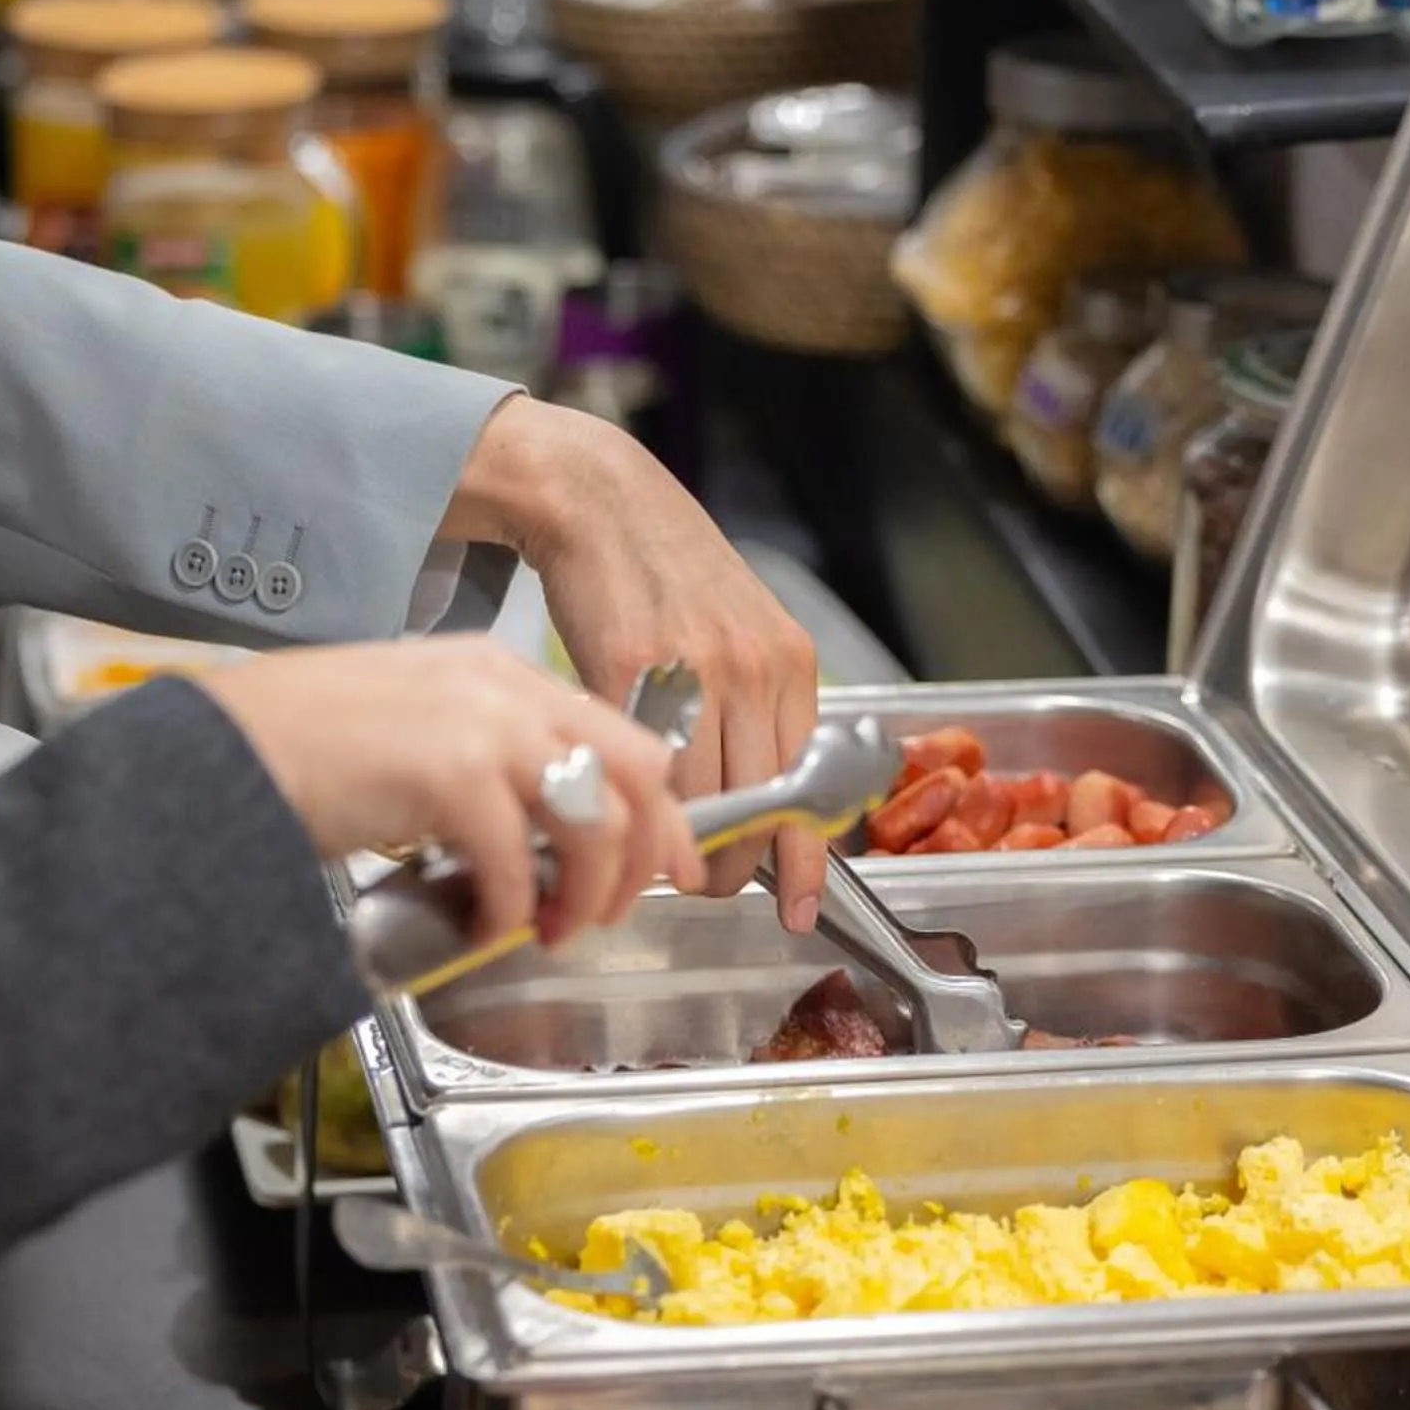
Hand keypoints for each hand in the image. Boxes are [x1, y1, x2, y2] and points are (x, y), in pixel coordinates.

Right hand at [207, 638, 702, 949]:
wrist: (222, 748)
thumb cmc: (302, 748)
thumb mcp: (419, 731)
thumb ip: (488, 761)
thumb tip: (543, 836)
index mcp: (500, 671)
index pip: (623, 736)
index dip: (657, 813)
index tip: (664, 867)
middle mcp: (503, 687)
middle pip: (636, 771)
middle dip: (641, 854)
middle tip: (609, 911)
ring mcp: (479, 724)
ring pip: (596, 817)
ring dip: (584, 892)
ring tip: (547, 929)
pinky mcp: (446, 771)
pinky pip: (515, 858)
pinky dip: (510, 907)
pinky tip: (483, 926)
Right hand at [442, 400, 823, 928]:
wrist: (604, 503)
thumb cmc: (671, 573)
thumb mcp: (742, 631)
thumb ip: (760, 705)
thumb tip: (763, 795)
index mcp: (789, 663)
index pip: (805, 785)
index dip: (804, 860)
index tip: (800, 906)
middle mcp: (750, 666)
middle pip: (751, 805)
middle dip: (728, 864)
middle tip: (705, 883)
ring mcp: (690, 666)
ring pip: (693, 795)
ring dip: (674, 841)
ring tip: (658, 851)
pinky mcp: (624, 665)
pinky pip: (633, 759)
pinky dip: (627, 791)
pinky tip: (619, 796)